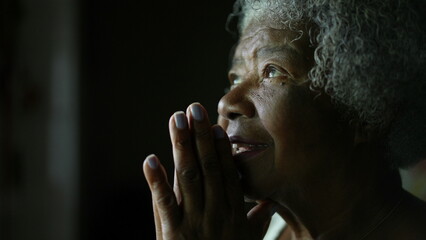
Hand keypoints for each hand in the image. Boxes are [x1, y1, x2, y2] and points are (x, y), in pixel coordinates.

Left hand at [143, 103, 275, 239]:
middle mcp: (216, 213)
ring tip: (176, 120)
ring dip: (181, 147)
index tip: (216, 127)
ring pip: (188, 178)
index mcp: (234, 214)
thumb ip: (257, 220)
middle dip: (201, 137)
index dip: (220, 150)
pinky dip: (156, 181)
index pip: (228, 175)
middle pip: (208, 168)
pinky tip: (150, 160)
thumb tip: (270, 202)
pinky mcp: (172, 234)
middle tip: (194, 109)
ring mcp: (194, 222)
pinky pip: (164, 204)